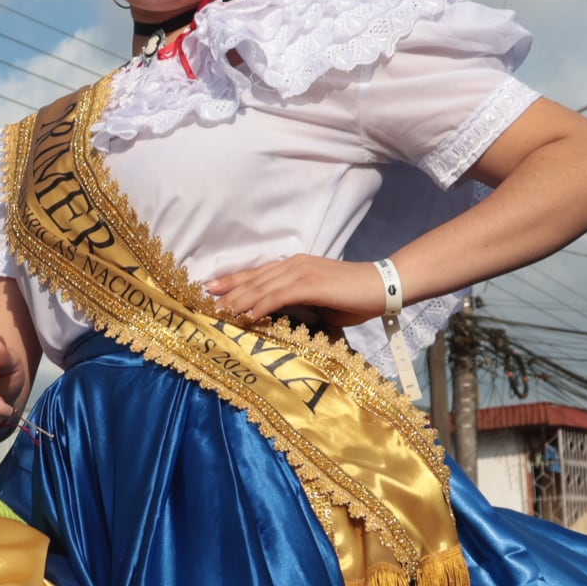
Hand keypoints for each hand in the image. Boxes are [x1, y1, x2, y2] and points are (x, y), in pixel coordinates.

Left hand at [201, 254, 389, 327]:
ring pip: (262, 286)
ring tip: (220, 311)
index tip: (213, 290)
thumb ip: (298, 306)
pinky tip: (248, 315)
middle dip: (228, 289)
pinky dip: (262, 305)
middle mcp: (294, 265)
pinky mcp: (311, 284)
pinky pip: (280, 295)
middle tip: (204, 298)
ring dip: (239, 299)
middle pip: (254, 278)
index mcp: (295, 267)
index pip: (258, 274)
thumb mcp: (319, 302)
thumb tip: (281, 320)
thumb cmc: (354, 298)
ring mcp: (302, 273)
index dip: (234, 282)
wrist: (382, 287)